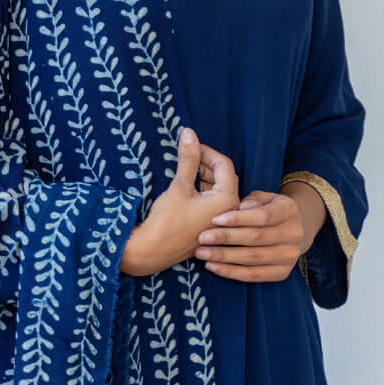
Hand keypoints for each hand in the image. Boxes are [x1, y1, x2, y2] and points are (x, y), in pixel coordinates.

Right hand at [120, 128, 239, 275]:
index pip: (224, 165)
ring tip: (185, 171)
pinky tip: (187, 188)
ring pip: (218, 189)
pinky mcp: (211, 226)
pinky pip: (212, 202)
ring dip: (203, 177)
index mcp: (227, 199)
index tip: (191, 145)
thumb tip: (189, 132)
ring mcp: (221, 221)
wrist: (153, 252)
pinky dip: (202, 191)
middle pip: (224, 177)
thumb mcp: (179, 185)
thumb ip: (188, 158)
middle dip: (205, 163)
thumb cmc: (167, 220)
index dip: (207, 151)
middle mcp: (230, 211)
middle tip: (187, 156)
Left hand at [192, 183, 304, 282]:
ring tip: (202, 253)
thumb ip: (251, 200)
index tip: (214, 219)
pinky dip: (231, 272)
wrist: (289, 229)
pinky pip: (254, 275)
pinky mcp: (282, 273)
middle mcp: (294, 234)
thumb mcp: (262, 197)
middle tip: (202, 238)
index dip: (238, 219)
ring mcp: (290, 256)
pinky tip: (213, 267)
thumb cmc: (267, 209)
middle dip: (226, 238)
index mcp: (289, 210)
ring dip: (224, 257)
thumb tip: (240, 207)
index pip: (263, 216)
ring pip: (253, 259)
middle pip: (256, 238)